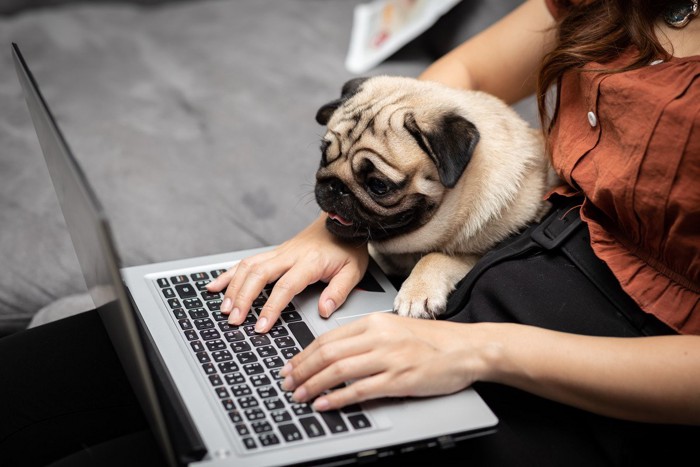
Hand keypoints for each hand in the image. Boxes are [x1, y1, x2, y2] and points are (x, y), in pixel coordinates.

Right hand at [206, 214, 368, 332]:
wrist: (343, 220)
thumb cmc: (348, 247)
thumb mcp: (354, 270)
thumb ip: (339, 292)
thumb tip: (324, 310)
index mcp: (310, 262)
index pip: (285, 286)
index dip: (271, 307)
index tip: (261, 325)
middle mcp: (290, 255)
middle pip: (258, 275)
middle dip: (243, 299)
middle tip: (234, 320)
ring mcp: (279, 253)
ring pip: (248, 267)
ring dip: (233, 288)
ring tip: (225, 309)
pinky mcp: (274, 253)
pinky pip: (246, 261)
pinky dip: (229, 273)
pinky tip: (215, 286)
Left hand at [279, 313, 478, 410]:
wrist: (466, 348)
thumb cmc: (432, 341)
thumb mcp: (394, 329)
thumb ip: (366, 338)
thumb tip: (334, 354)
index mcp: (374, 322)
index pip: (329, 338)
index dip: (304, 354)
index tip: (291, 366)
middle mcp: (379, 337)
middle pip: (328, 354)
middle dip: (302, 370)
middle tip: (287, 383)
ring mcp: (389, 358)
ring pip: (339, 371)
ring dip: (313, 385)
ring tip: (300, 396)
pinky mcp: (400, 379)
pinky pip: (360, 390)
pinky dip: (338, 398)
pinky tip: (325, 404)